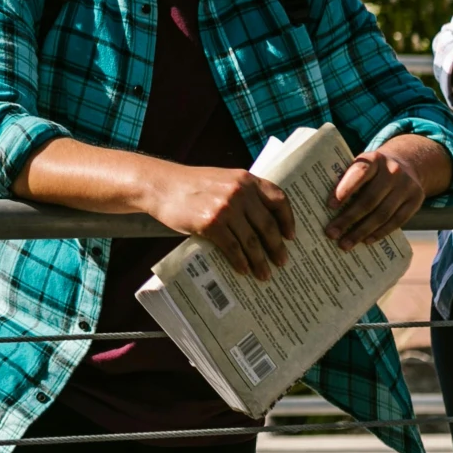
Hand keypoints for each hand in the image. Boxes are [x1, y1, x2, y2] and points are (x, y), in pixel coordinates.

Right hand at [141, 163, 293, 280]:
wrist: (161, 186)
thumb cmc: (192, 185)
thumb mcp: (222, 179)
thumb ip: (242, 193)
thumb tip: (262, 223)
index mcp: (245, 179)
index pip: (279, 199)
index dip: (288, 220)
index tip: (290, 236)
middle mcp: (239, 192)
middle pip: (267, 225)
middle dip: (276, 247)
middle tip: (282, 261)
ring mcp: (225, 208)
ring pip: (251, 241)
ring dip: (260, 261)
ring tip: (265, 274)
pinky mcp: (211, 223)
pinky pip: (233, 248)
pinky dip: (241, 261)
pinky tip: (244, 270)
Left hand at [326, 148, 427, 246]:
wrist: (407, 164)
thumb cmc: (373, 170)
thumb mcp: (362, 166)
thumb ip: (348, 179)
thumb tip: (324, 208)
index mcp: (374, 159)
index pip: (359, 173)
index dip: (344, 189)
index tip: (329, 206)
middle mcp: (392, 170)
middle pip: (369, 200)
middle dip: (348, 219)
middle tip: (331, 233)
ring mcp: (407, 185)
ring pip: (382, 214)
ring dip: (362, 232)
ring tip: (345, 244)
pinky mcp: (416, 199)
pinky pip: (397, 221)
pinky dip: (380, 232)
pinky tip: (366, 240)